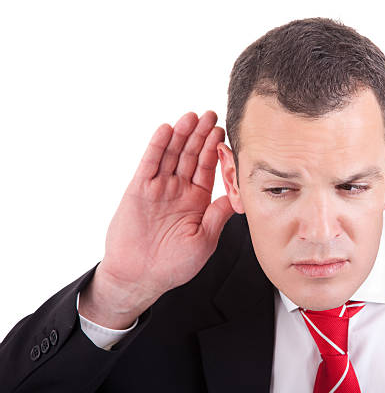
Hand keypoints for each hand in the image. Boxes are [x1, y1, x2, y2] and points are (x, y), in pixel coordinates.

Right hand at [79, 111, 235, 328]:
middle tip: (211, 115)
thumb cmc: (173, 265)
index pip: (208, 168)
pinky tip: (167, 130)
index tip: (223, 132)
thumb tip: (236, 195)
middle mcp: (178, 190)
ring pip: (172, 154)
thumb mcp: (205, 240)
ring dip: (182, 135)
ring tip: (192, 116)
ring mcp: (158, 188)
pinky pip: (149, 163)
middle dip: (201, 135)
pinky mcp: (139, 190)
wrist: (139, 277)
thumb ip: (218, 215)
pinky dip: (157, 146)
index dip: (215, 150)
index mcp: (197, 201)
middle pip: (191, 155)